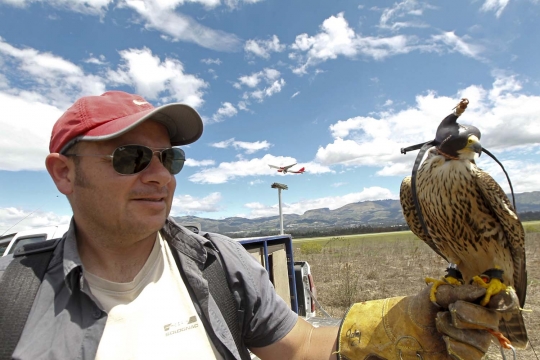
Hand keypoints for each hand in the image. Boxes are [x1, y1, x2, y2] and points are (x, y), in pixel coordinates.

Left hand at [337, 284, 507, 359]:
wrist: (403, 330)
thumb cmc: (420, 308)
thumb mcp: (433, 295)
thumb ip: (456, 292)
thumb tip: (482, 290)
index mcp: (475, 303)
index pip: (500, 301)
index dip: (501, 300)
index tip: (489, 298)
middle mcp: (480, 323)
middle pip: (492, 320)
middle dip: (470, 314)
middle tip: (451, 310)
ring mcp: (475, 342)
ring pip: (482, 340)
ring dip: (456, 330)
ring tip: (439, 325)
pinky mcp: (467, 358)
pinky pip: (472, 356)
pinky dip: (457, 347)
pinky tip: (445, 342)